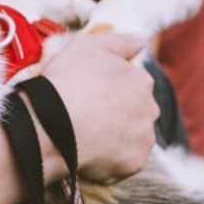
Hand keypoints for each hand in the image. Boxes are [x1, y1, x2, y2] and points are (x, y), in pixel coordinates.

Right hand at [40, 33, 155, 182]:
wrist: (54, 123)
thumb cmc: (68, 81)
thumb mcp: (87, 46)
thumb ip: (119, 41)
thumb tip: (141, 40)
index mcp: (141, 81)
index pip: (131, 85)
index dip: (107, 89)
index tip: (86, 94)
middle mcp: (150, 109)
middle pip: (134, 112)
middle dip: (115, 115)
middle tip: (84, 116)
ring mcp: (143, 138)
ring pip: (130, 138)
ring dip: (113, 138)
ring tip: (83, 136)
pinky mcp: (133, 163)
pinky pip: (122, 163)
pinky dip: (107, 161)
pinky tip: (86, 154)